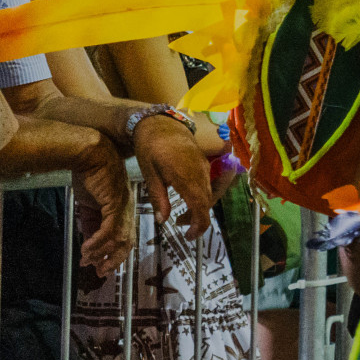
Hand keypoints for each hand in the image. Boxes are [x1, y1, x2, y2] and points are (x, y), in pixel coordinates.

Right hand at [73, 138, 133, 275]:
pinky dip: (98, 241)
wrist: (89, 155)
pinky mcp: (115, 203)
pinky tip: (87, 248)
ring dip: (102, 252)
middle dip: (113, 259)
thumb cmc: (90, 176)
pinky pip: (109, 228)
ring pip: (118, 238)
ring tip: (88, 260)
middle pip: (126, 242)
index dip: (114, 254)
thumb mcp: (89, 205)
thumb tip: (89, 242)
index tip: (101, 267)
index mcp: (124, 211)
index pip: (124, 238)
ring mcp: (124, 207)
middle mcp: (127, 211)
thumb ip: (91, 223)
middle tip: (100, 272)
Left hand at [133, 114, 212, 237]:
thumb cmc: (150, 148)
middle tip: (181, 227)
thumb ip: (158, 198)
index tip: (190, 237)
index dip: (199, 225)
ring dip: (200, 209)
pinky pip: (209, 185)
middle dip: (198, 219)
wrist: (161, 123)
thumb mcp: (149, 174)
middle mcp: (201, 173)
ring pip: (210, 195)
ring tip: (183, 216)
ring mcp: (205, 168)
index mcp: (187, 177)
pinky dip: (201, 197)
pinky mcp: (205, 164)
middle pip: (208, 203)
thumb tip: (163, 221)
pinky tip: (188, 199)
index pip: (201, 206)